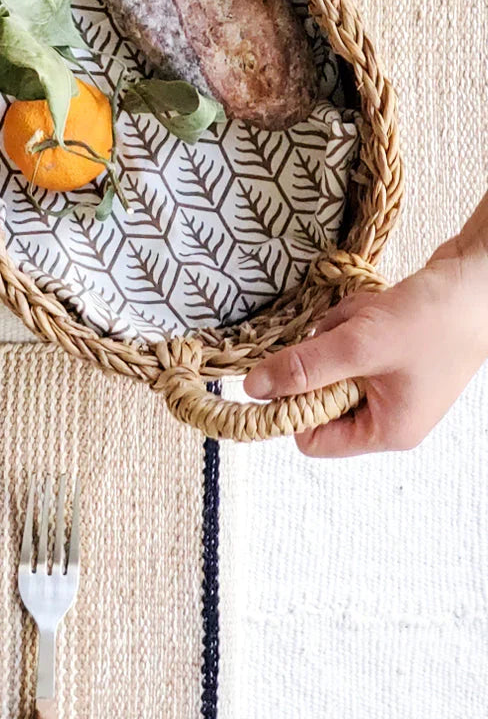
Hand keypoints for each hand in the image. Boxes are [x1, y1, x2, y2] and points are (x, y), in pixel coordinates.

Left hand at [245, 215, 487, 456]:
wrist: (480, 279)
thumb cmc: (433, 320)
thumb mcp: (360, 345)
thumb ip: (304, 367)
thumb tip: (253, 388)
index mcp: (387, 430)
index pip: (313, 438)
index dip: (292, 406)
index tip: (285, 369)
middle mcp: (390, 414)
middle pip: (320, 393)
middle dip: (325, 355)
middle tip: (347, 333)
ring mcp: (393, 382)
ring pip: (333, 359)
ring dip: (340, 330)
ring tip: (369, 314)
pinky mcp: (393, 351)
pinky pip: (351, 338)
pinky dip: (354, 318)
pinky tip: (378, 306)